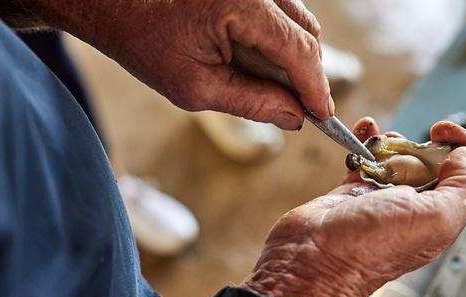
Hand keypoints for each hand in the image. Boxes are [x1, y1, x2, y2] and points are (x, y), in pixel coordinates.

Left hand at [30, 0, 331, 129]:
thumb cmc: (142, 40)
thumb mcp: (194, 86)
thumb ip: (252, 102)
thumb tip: (293, 117)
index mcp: (242, 5)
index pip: (299, 50)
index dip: (316, 87)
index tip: (323, 115)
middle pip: (306, 33)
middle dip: (308, 75)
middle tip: (302, 109)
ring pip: (296, 20)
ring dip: (293, 57)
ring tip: (276, 88)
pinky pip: (279, 11)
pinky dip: (278, 40)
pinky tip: (258, 62)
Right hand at [245, 117, 465, 296]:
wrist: (312, 258)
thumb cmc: (371, 246)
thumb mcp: (435, 218)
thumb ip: (463, 187)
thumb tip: (465, 157)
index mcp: (440, 218)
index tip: (444, 132)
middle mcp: (414, 210)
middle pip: (435, 166)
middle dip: (426, 143)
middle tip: (414, 134)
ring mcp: (381, 202)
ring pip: (398, 161)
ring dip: (395, 142)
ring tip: (382, 139)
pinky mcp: (351, 194)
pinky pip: (364, 161)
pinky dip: (366, 141)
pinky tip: (364, 128)